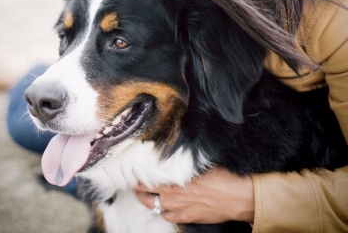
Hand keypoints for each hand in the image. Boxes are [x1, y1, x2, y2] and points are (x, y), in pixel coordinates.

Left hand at [135, 167, 253, 223]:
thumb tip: (173, 153)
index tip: (134, 172)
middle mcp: (172, 196)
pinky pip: (168, 217)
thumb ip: (182, 161)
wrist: (237, 196)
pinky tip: (165, 206)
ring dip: (149, 201)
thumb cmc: (221, 175)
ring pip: (154, 207)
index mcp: (173, 179)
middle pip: (145, 195)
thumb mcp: (199, 162)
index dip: (137, 177)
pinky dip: (164, 211)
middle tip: (135, 185)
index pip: (146, 180)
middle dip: (138, 190)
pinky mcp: (188, 218)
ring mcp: (179, 209)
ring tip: (146, 196)